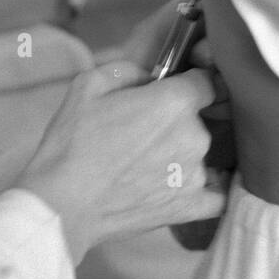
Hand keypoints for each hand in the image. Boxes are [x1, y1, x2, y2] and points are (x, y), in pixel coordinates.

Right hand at [17, 61, 221, 262]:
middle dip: (178, 122)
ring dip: (182, 155)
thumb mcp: (89, 84)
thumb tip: (151, 79)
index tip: (173, 91)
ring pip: (201, 155)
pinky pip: (216, 195)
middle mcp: (194, 137)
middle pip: (201, 120)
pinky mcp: (190, 207)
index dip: (191, 83)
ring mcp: (196, 175)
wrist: (62, 204)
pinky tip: (186, 186)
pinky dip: (207, 189)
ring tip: (145, 165)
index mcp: (175, 102)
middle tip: (142, 133)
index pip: (207, 81)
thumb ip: (130, 71)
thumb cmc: (71, 143)